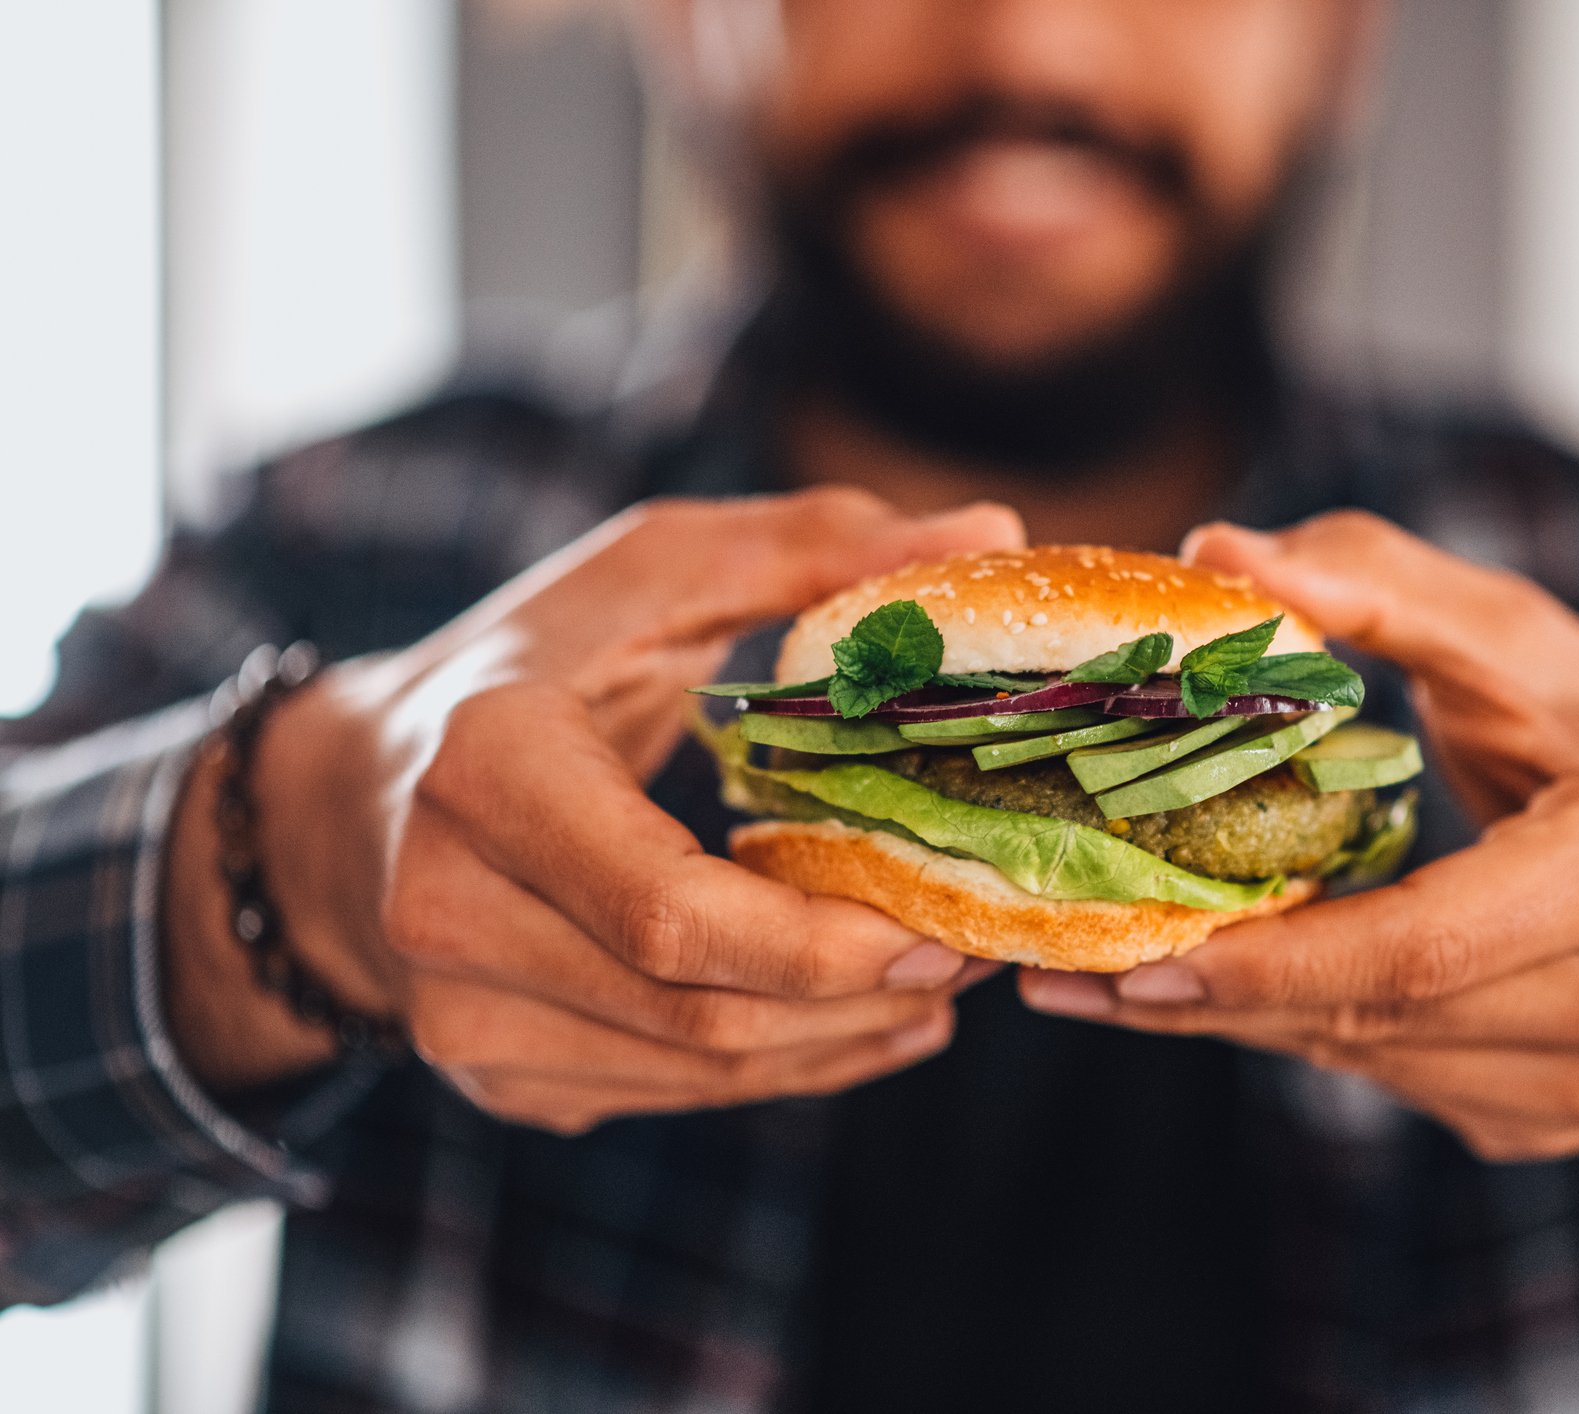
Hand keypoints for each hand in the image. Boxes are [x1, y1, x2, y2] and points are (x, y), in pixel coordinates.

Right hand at [165, 489, 1021, 1131]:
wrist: (351, 800)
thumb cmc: (526, 665)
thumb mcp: (651, 574)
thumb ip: (814, 547)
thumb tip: (993, 526)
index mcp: (484, 772)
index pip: (664, 909)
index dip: (816, 942)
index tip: (942, 923)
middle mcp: (448, 915)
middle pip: (700, 1008)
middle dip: (864, 995)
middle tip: (983, 944)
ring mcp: (463, 1020)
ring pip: (701, 1069)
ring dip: (845, 1039)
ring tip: (948, 979)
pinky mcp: (500, 1080)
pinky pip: (676, 1094)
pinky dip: (789, 1065)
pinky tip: (869, 1018)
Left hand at [1019, 512, 1578, 1160]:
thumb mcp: (1520, 638)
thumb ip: (1377, 587)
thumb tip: (1216, 549)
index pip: (1420, 944)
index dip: (1270, 960)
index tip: (1131, 960)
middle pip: (1380, 1017)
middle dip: (1216, 1000)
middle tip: (1066, 976)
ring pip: (1374, 1063)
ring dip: (1242, 1021)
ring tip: (1114, 978)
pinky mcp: (1563, 1124)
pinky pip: (1399, 1083)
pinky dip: (1312, 1031)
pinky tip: (1240, 987)